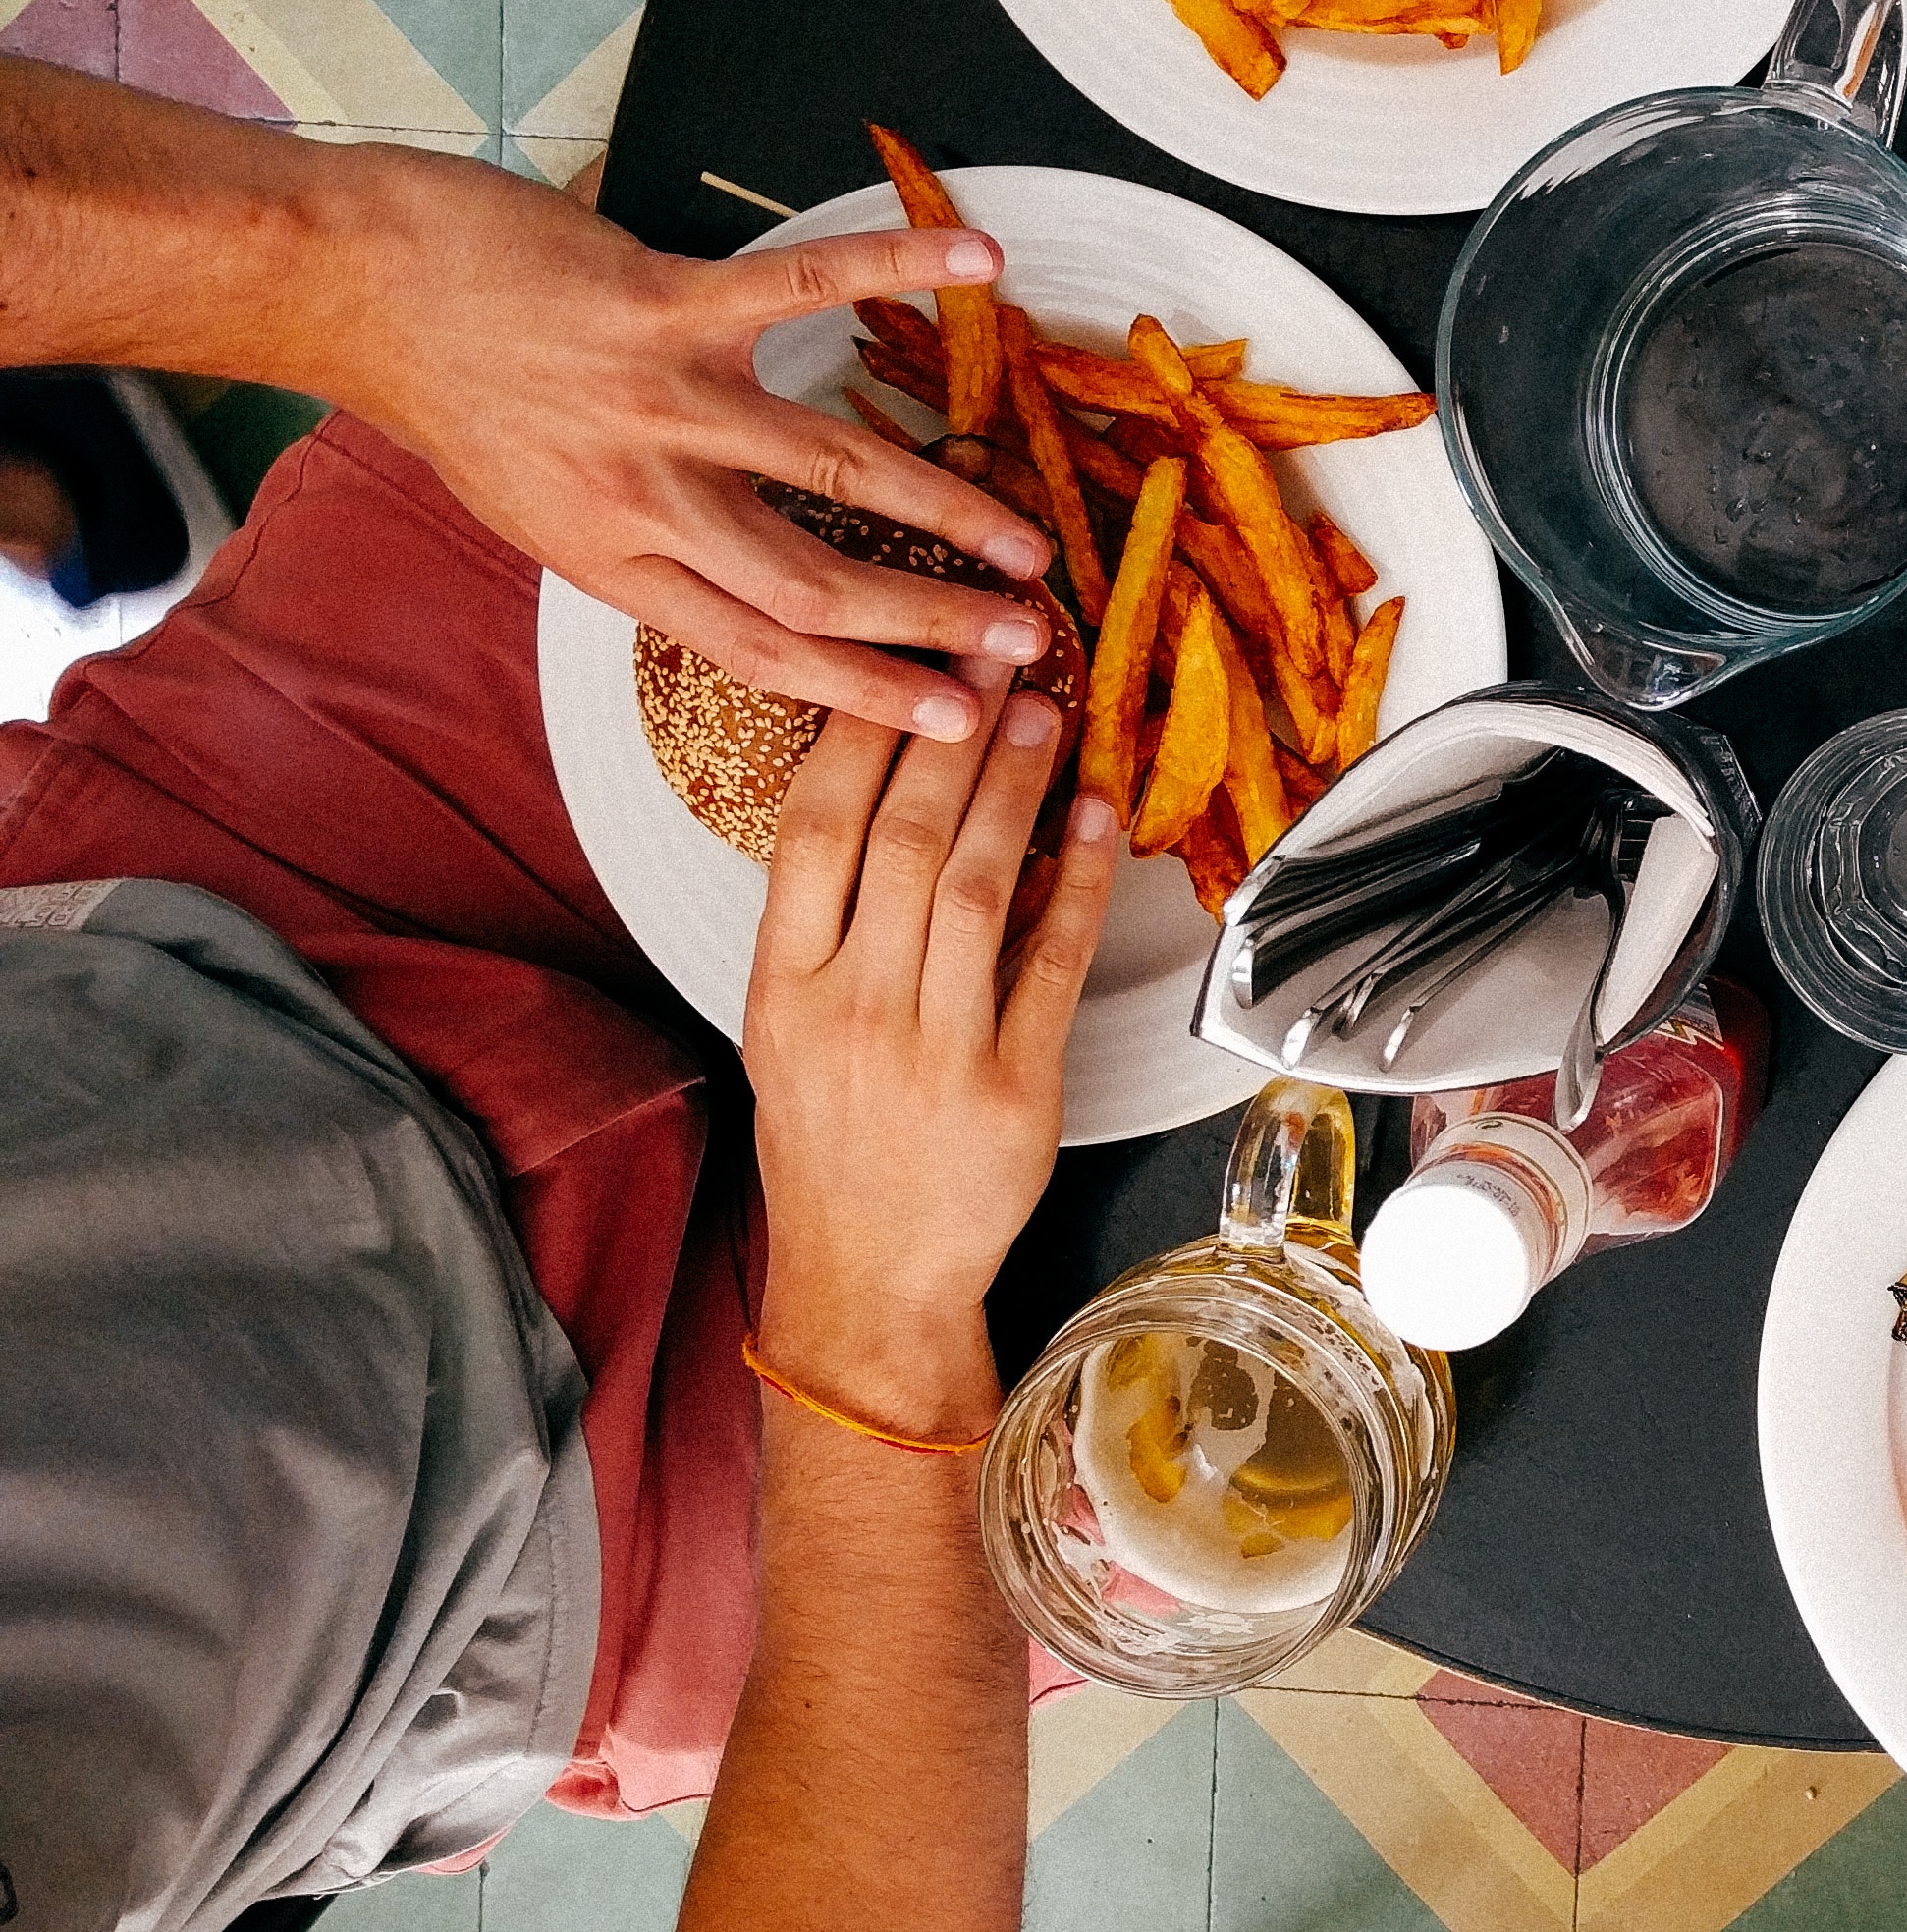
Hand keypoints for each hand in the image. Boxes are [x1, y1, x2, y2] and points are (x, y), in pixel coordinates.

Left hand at [300, 145, 1055, 737]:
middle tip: (1028, 644)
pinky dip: (897, 267)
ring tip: (1028, 541)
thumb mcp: (539, 510)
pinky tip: (979, 262)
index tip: (956, 721)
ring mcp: (658, 399)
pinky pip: (801, 286)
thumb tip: (742, 582)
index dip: (870, 693)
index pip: (762, 649)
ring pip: (831, 469)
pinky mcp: (662, 304)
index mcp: (615, 561)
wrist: (358, 290)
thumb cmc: (452, 395)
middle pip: (815, 583)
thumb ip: (643, 545)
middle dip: (934, 622)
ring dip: (945, 508)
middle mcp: (644, 497)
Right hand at [743, 679, 1118, 1435]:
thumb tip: (887, 794)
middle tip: (994, 655)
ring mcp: (936, 1049)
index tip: (903, 663)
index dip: (863, 735)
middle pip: (905, 840)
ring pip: (982, 886)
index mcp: (782, 987)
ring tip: (1043, 713)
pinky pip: (1055, 963)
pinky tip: (1099, 818)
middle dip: (953, 734)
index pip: (813, 831)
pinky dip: (1082, 884)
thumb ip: (824, 922)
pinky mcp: (1016, 1088)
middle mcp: (853, 1009)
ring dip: (1017, 788)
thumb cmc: (830, 1143)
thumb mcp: (785, 1028)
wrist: (868, 1277)